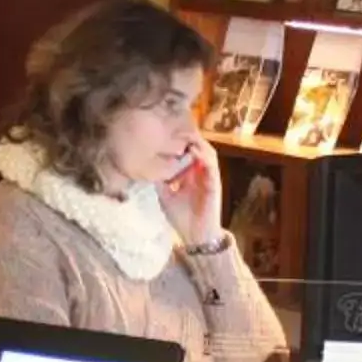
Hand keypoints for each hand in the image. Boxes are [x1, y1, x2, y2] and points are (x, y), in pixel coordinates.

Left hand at [158, 125, 224, 248]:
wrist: (196, 236)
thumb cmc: (182, 217)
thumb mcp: (165, 195)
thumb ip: (160, 181)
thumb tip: (145, 167)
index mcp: (190, 174)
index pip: (186, 151)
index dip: (178, 140)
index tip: (165, 130)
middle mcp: (201, 172)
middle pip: (197, 147)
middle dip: (188, 136)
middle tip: (175, 125)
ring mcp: (209, 176)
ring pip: (207, 151)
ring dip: (197, 142)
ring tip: (185, 133)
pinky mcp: (215, 182)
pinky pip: (211, 164)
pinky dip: (204, 155)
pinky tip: (193, 150)